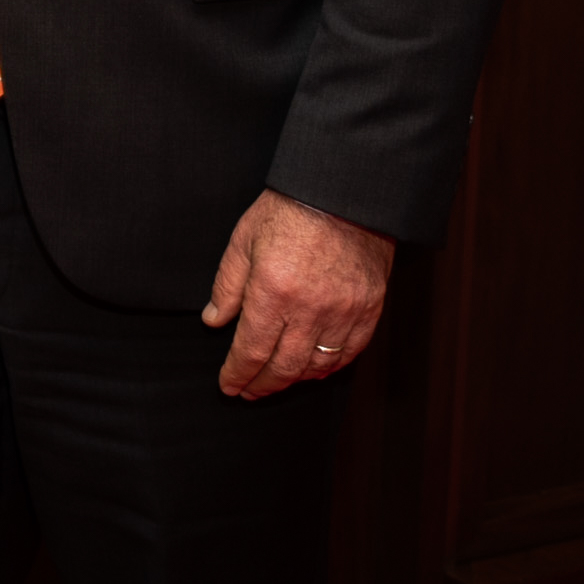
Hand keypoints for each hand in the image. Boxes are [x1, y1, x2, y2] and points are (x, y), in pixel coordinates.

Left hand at [201, 188, 393, 398]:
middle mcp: (310, 308)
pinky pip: (349, 352)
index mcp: (273, 291)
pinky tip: (313, 370)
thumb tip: (213, 321)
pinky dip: (329, 367)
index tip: (228, 386)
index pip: (252, 350)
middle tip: (248, 392)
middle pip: (284, 366)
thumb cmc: (289, 210)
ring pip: (318, 365)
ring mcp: (344, 311)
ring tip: (275, 382)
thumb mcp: (244, 240)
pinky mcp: (369, 308)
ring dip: (294, 380)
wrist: (343, 192)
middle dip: (262, 384)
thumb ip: (228, 285)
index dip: (238, 374)